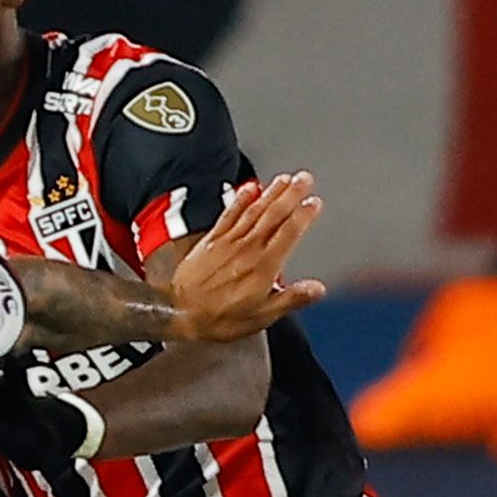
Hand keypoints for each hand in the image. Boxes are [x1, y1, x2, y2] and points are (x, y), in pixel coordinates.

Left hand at [168, 173, 326, 341]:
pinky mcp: (211, 239)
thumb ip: (290, 300)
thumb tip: (317, 289)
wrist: (179, 313)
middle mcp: (248, 249)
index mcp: (263, 267)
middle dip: (291, 194)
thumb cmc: (219, 318)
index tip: (314, 201)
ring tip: (284, 178)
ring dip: (270, 192)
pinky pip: (229, 214)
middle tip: (304, 178)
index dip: (303, 215)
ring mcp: (228, 241)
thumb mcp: (261, 317)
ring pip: (254, 210)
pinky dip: (240, 199)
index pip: (289, 233)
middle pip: (273, 215)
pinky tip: (250, 187)